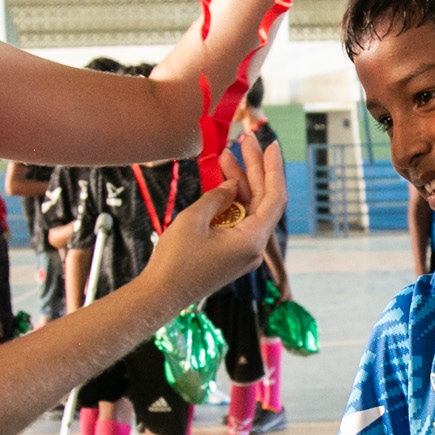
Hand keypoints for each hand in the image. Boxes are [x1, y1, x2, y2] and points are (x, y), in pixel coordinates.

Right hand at [137, 134, 287, 308]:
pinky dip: (230, 200)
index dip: (274, 169)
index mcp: (252, 240)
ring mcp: (243, 250)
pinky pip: (237, 220)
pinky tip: (221, 179)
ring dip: (239, 182)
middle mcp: (253, 247)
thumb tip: (232, 185)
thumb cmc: (175, 261)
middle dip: (254, 168)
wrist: (160, 294)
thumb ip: (218, 197)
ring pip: (249, 208)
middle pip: (262, 200)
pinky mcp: (231, 252)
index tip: (270, 145)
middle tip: (245, 139)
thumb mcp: (194, 219)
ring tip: (226, 154)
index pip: (274, 198)